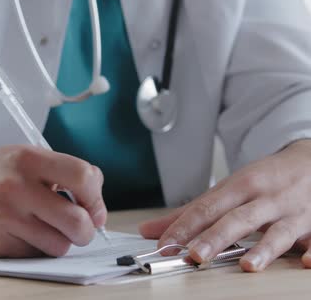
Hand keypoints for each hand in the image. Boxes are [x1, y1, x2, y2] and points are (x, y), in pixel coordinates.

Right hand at [0, 145, 106, 257]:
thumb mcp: (24, 157)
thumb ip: (61, 173)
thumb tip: (95, 207)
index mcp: (28, 160)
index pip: (83, 177)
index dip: (96, 198)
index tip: (94, 209)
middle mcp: (15, 188)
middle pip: (77, 222)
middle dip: (85, 231)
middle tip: (79, 229)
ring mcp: (2, 219)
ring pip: (57, 246)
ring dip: (57, 241)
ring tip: (42, 228)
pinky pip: (31, 256)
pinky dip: (32, 249)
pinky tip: (18, 234)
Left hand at [140, 139, 310, 271]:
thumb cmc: (266, 178)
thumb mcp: (228, 188)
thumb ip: (191, 212)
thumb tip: (149, 231)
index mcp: (240, 186)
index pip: (207, 207)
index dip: (185, 226)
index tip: (165, 244)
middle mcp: (265, 197)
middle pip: (238, 219)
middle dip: (216, 237)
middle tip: (195, 255)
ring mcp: (293, 211)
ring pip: (278, 231)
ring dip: (263, 248)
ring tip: (247, 265)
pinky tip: (307, 262)